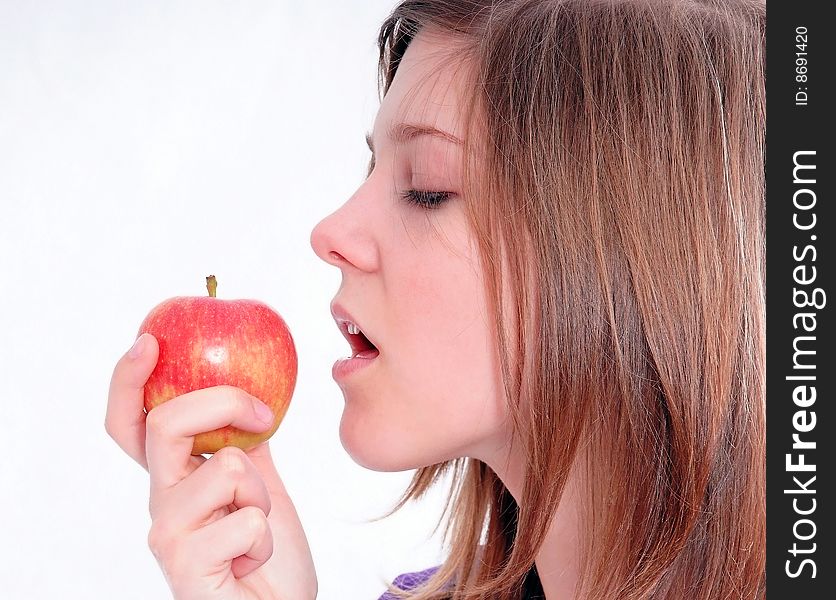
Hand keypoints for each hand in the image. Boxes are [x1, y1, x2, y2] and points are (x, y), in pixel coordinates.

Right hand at [105, 333, 316, 599]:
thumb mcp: (258, 486)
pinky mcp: (186, 571)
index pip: (132, 424)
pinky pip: (245, 520)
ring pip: (224, 468)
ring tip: (257, 524)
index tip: (150, 340)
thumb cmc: (266, 553)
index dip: (129, 381)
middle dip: (222, 402)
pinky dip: (264, 537)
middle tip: (261, 414)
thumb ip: (243, 446)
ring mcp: (168, 538)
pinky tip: (252, 561)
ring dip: (261, 492)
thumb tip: (251, 393)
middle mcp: (161, 504)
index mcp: (174, 479)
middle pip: (164, 424)